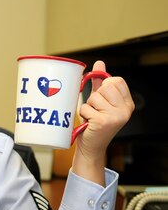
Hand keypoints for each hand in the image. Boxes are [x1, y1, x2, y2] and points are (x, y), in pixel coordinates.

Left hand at [72, 61, 134, 185]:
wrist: (91, 147)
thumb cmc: (94, 123)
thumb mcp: (100, 101)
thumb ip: (100, 82)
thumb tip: (99, 63)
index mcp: (127, 103)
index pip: (116, 80)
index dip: (105, 86)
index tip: (102, 98)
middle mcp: (125, 110)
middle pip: (105, 87)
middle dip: (95, 97)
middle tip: (96, 110)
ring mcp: (116, 116)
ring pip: (94, 97)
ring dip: (88, 106)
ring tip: (91, 117)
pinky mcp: (103, 121)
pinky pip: (85, 107)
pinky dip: (83, 114)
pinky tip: (88, 123)